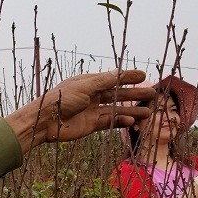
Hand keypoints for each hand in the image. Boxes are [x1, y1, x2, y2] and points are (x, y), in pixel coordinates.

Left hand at [5, 69, 156, 150]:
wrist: (45, 122)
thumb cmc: (60, 100)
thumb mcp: (83, 87)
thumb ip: (103, 81)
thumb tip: (120, 72)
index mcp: (88, 83)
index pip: (112, 78)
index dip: (127, 77)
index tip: (142, 75)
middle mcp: (92, 95)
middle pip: (117, 94)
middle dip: (134, 94)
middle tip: (152, 94)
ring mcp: (92, 110)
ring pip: (116, 109)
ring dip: (131, 110)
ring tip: (148, 112)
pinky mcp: (91, 124)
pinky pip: (110, 122)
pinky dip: (121, 121)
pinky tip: (132, 121)